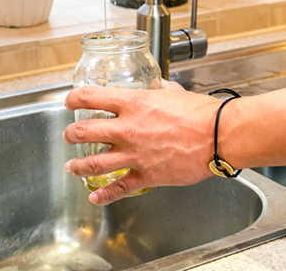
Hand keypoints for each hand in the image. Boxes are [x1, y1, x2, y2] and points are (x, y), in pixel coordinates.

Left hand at [63, 80, 219, 204]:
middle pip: (84, 132)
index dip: (75, 99)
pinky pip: (118, 188)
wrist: (217, 136)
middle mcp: (127, 129)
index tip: (70, 101)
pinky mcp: (146, 176)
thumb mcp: (175, 92)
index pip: (91, 97)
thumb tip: (158, 87)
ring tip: (71, 166)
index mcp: (133, 104)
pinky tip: (94, 197)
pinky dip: (103, 195)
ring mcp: (134, 155)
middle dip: (71, 134)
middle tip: (68, 135)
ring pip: (93, 162)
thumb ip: (161, 91)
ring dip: (78, 165)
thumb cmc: (201, 113)